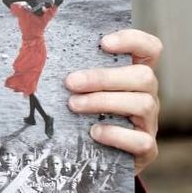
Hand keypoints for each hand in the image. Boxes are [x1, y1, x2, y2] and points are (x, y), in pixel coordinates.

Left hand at [65, 28, 162, 174]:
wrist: (94, 152)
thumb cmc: (84, 110)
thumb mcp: (82, 86)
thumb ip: (76, 67)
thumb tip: (41, 47)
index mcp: (134, 73)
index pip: (150, 48)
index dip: (133, 40)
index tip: (103, 42)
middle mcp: (147, 94)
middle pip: (144, 76)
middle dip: (103, 77)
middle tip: (70, 82)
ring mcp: (149, 122)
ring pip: (143, 104)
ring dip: (103, 102)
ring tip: (73, 105)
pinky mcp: (146, 148)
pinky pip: (142, 140)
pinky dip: (116, 135)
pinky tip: (94, 132)